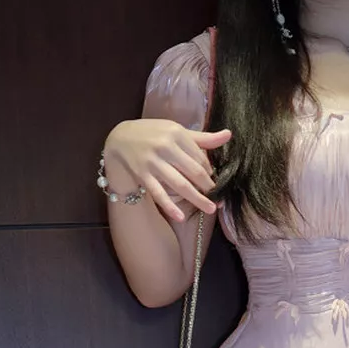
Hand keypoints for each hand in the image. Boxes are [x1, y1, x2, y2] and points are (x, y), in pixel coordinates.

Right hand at [103, 118, 231, 221]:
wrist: (120, 138)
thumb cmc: (153, 134)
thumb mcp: (176, 130)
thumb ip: (202, 137)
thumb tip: (228, 134)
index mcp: (176, 133)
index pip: (199, 157)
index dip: (209, 171)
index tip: (212, 180)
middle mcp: (165, 147)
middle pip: (194, 171)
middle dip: (208, 187)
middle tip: (219, 199)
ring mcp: (153, 162)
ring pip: (180, 184)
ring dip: (197, 199)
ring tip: (210, 209)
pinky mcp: (143, 175)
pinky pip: (158, 193)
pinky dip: (169, 206)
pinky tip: (180, 216)